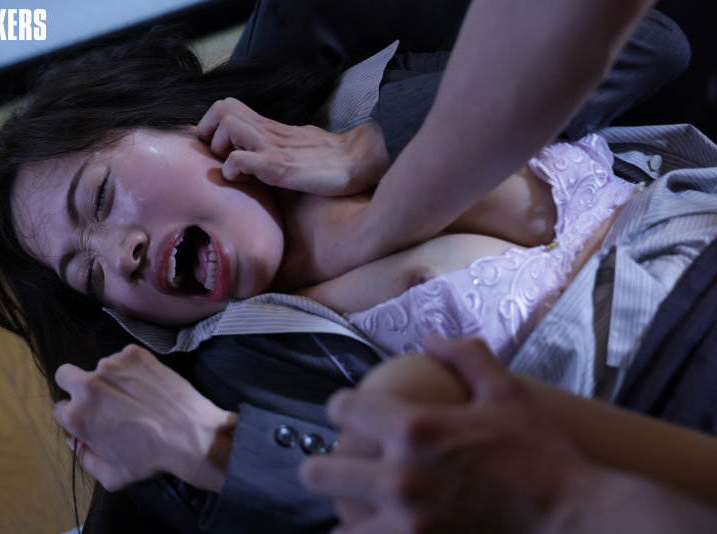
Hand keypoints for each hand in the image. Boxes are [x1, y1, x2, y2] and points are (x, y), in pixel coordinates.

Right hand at [52, 344, 235, 491]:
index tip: (91, 419)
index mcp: (76, 416)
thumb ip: (85, 459)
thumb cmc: (151, 460)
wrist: (190, 435)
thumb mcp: (112, 476)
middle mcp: (88, 385)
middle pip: (65, 374)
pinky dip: (133, 368)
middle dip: (75, 385)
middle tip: (99, 398)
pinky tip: (148, 385)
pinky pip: (125, 358)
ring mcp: (111, 365)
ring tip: (136, 395)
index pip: (60, 409)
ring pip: (100, 367)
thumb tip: (74, 441)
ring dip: (111, 378)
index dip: (75, 416)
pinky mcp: (134, 354)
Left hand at [197, 97, 388, 195]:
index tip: (218, 147)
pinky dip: (233, 171)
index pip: (228, 106)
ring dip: (220, 148)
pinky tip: (246, 181)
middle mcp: (269, 132)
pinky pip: (240, 159)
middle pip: (221, 108)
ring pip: (227, 126)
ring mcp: (273, 147)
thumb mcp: (298, 145)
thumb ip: (277, 144)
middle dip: (210, 132)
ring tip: (233, 167)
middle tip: (221, 156)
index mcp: (272, 128)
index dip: (213, 124)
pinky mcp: (279, 167)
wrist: (361, 161)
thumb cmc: (332, 160)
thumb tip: (258, 155)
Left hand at [301, 337, 592, 533]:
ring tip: (362, 506)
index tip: (352, 414)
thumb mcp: (508, 395)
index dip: (343, 408)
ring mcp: (404, 524)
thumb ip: (467, 357)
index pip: (342, 409)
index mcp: (414, 428)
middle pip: (318, 471)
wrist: (573, 522)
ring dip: (347, 511)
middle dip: (327, 464)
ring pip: (336, 523)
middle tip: (345, 465)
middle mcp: (399, 477)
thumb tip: (432, 337)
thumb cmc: (540, 458)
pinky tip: (380, 528)